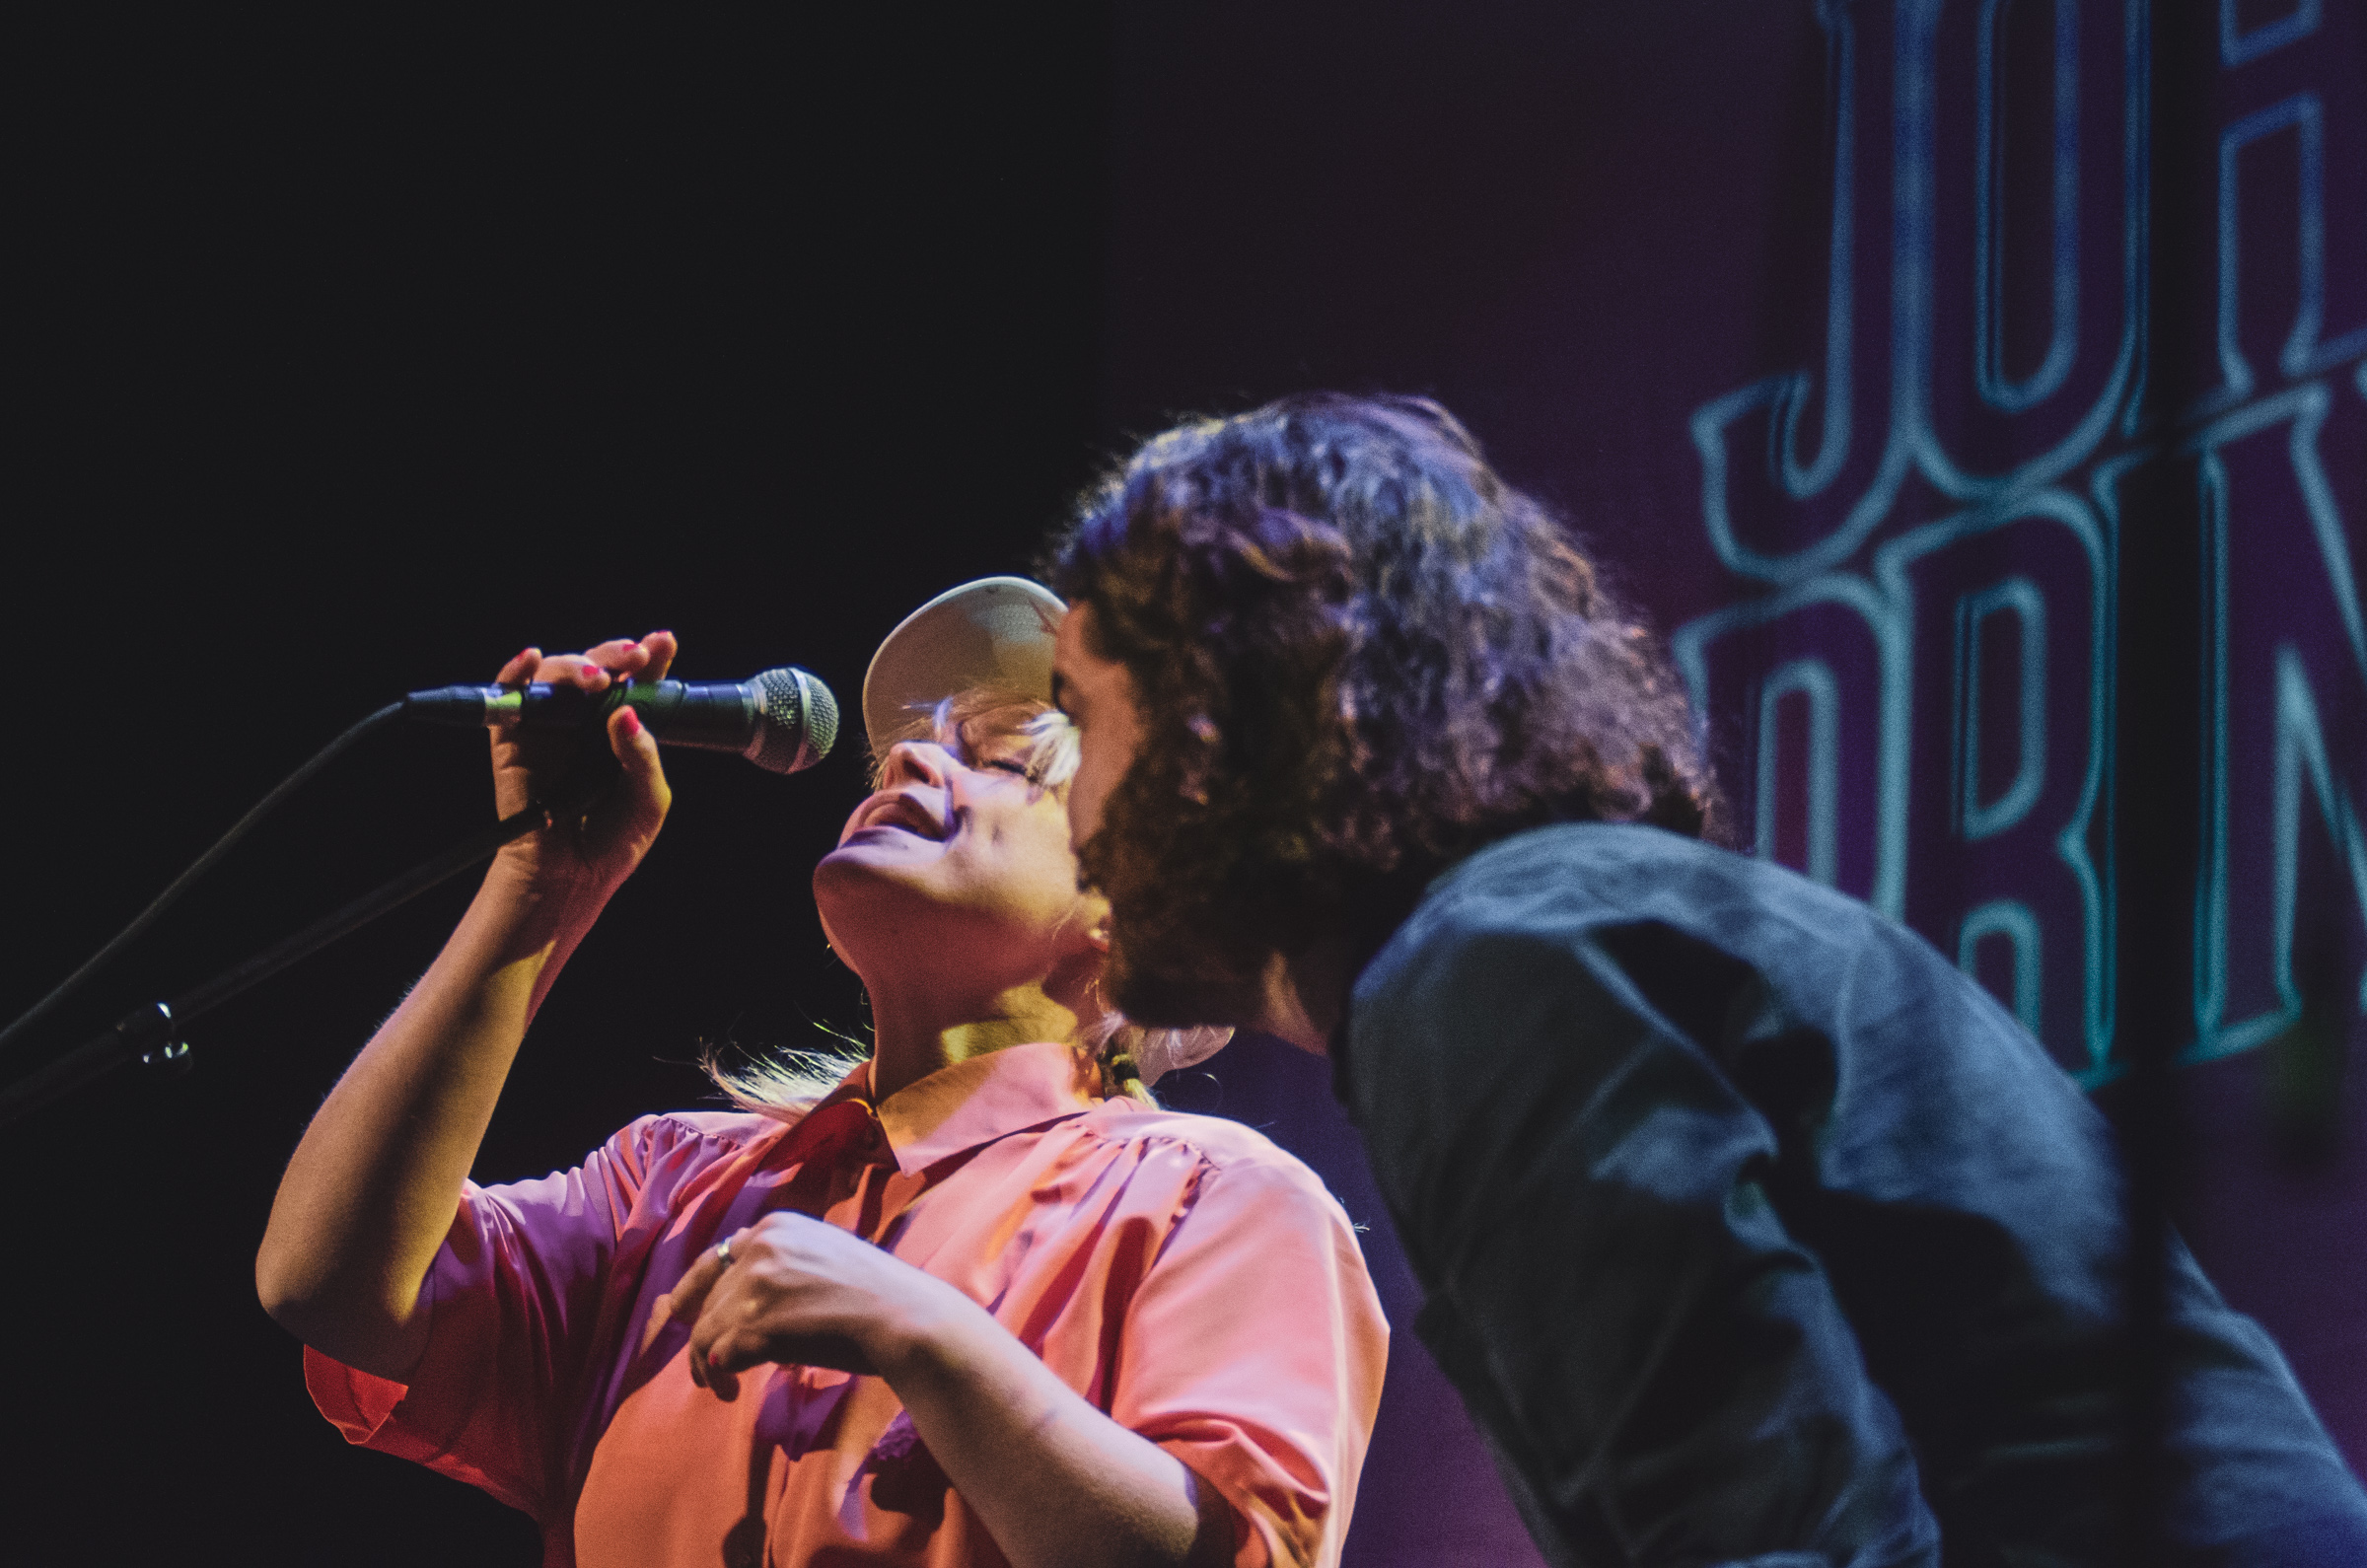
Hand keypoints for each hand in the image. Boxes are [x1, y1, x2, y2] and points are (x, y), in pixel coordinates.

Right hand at [488, 632, 676, 894]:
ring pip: (558, 676)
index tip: (663, 642)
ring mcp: (551, 727)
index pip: (639, 684)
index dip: (650, 660)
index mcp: (625, 729)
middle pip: (599, 670)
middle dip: (616, 657)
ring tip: (597, 679)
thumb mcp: (649, 800)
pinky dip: (515, 672)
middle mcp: (588, 720)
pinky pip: (509, 696)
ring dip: (577, 666)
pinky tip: (531, 658)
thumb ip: (642, 756)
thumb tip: (625, 713)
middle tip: (634, 656)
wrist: (571, 877)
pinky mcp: (514, 739)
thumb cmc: (614, 839)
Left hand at [648, 1213, 965, 1399]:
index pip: (716, 1257)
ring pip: (705, 1329)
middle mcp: (762, 1247)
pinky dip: (719, 1375)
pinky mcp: (758, 1323)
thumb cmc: (877, 1296)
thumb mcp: (825, 1255)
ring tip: (720, 1387)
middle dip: (703, 1334)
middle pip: (708, 1297)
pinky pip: (718, 1354)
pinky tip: (731, 1390)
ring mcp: (758, 1284)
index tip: (681, 1315)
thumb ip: (782, 1265)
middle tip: (709, 1368)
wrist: (906, 1318)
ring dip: (707, 1363)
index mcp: (778, 1227)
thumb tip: (739, 1302)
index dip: (694, 1291)